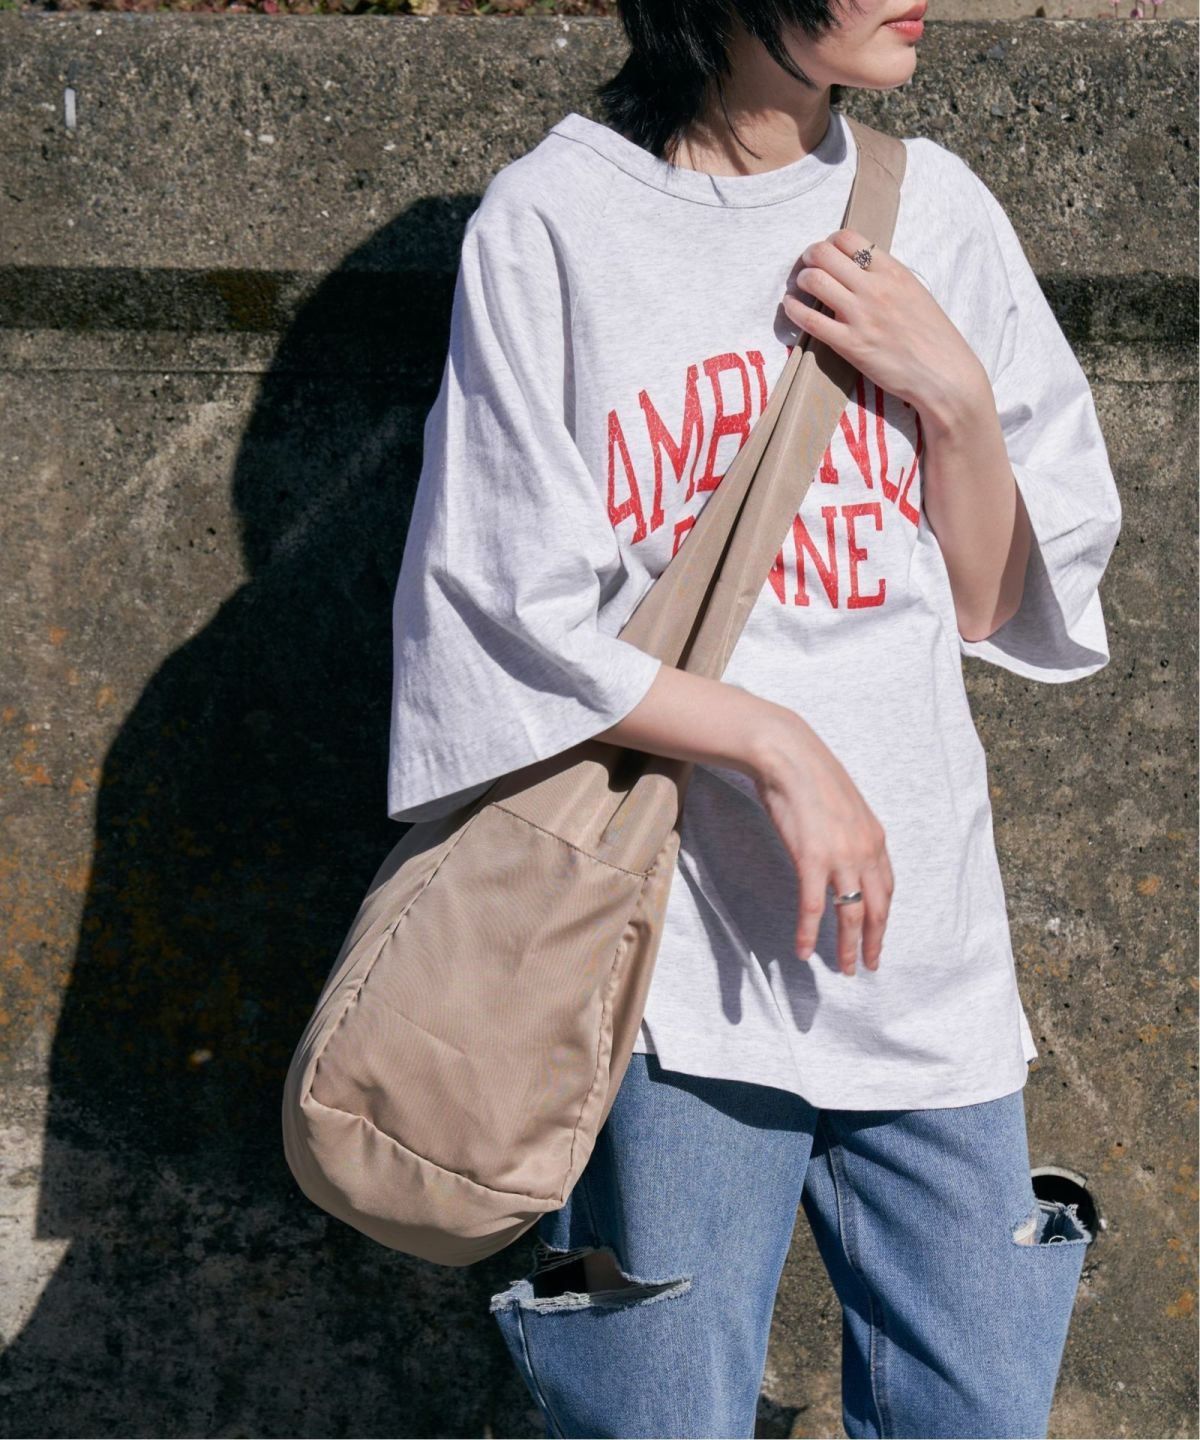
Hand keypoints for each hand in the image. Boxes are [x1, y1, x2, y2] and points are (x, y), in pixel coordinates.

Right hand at [749, 711, 893, 976]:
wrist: (789, 756)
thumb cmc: (810, 776)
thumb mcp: (844, 806)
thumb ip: (850, 833)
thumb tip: (844, 849)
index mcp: (875, 838)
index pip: (886, 889)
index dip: (883, 918)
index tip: (877, 937)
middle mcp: (865, 851)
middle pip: (877, 909)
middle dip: (874, 941)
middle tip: (869, 966)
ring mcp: (840, 856)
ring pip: (850, 914)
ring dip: (847, 946)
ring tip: (844, 969)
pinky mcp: (811, 858)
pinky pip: (813, 907)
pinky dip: (809, 932)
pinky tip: (802, 950)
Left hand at [781, 228, 986, 426]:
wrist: (944, 375)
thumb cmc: (933, 337)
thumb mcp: (915, 293)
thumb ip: (887, 279)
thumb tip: (860, 271)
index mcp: (893, 271)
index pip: (848, 238)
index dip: (829, 242)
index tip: (826, 254)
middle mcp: (874, 288)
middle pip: (824, 253)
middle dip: (809, 257)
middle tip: (807, 268)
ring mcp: (860, 316)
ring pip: (814, 280)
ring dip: (801, 280)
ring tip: (801, 288)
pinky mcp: (850, 345)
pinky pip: (810, 320)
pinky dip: (793, 309)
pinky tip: (791, 307)